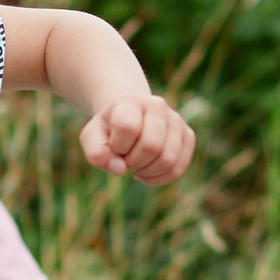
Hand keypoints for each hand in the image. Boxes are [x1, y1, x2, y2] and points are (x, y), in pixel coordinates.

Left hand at [79, 94, 194, 183]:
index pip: (128, 127)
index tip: (114, 146)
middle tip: (126, 158)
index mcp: (131, 101)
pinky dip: (160, 178)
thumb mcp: (92, 137)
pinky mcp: (188, 135)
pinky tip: (147, 172)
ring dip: (147, 171)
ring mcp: (176, 120)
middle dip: (134, 161)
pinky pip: (178, 168)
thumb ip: (97, 153)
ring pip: (168, 159)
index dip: (118, 146)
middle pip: (152, 146)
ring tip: (136, 165)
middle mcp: (158, 105)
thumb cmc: (109, 130)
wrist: (129, 118)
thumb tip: (121, 169)